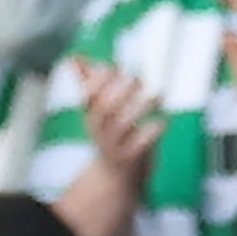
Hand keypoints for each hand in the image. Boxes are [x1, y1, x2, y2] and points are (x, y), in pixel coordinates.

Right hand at [73, 55, 168, 181]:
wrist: (115, 178)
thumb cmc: (110, 136)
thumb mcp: (97, 111)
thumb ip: (88, 83)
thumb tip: (73, 57)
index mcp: (90, 114)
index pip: (89, 93)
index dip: (101, 78)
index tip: (117, 67)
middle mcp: (98, 129)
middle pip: (104, 106)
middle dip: (121, 89)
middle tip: (139, 78)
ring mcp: (113, 145)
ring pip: (123, 124)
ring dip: (141, 106)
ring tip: (159, 94)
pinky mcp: (130, 160)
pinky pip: (140, 145)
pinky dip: (151, 131)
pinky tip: (162, 121)